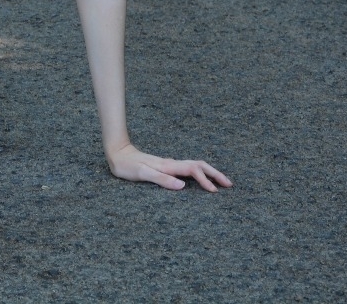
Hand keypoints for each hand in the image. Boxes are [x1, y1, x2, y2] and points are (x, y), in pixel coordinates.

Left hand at [107, 142, 231, 191]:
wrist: (117, 154)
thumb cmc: (126, 166)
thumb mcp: (141, 173)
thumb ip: (161, 179)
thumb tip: (182, 186)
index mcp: (168, 166)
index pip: (193, 170)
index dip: (205, 180)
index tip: (214, 192)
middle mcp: (171, 164)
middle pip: (199, 165)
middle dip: (215, 174)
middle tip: (229, 184)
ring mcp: (170, 165)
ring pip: (195, 166)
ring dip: (209, 173)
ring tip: (221, 183)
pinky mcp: (167, 167)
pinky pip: (188, 170)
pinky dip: (200, 174)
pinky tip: (201, 180)